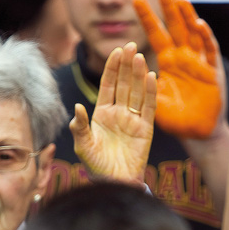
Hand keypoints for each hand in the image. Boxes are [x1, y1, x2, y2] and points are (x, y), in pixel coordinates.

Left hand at [70, 42, 155, 181]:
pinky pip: (149, 107)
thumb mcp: (83, 145)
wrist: (114, 184)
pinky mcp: (145, 129)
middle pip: (124, 84)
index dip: (113, 68)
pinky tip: (151, 77)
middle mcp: (119, 113)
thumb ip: (79, 126)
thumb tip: (77, 107)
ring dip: (138, 75)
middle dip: (127, 65)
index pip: (109, 85)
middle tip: (131, 45)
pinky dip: (150, 92)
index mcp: (102, 113)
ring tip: (140, 57)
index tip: (116, 51)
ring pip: (136, 92)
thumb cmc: (96, 166)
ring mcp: (133, 120)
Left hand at [133, 0, 222, 139]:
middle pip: (174, 26)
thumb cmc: (174, 118)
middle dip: (168, 6)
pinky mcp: (213, 72)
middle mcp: (183, 57)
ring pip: (193, 33)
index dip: (146, 17)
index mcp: (166, 61)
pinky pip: (210, 51)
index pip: (154, 33)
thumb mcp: (152, 102)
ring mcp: (199, 62)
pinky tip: (199, 24)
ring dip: (188, 16)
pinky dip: (205, 38)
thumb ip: (141, 86)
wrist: (198, 134)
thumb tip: (130, 67)